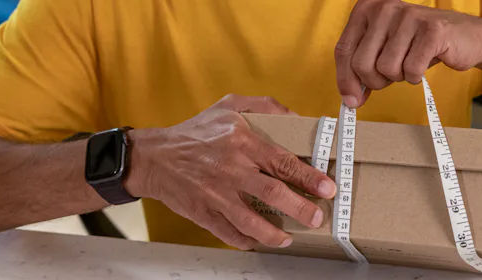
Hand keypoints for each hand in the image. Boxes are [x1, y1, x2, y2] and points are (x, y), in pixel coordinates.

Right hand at [125, 94, 335, 249]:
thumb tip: (297, 117)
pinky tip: (257, 241)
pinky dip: (244, 240)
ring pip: (250, 220)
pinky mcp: (202, 212)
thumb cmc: (195, 132)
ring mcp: (215, 193)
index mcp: (241, 141)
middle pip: (272, 193)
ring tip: (288, 237)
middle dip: (299, 208)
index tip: (327, 188)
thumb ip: (266, 106)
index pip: (281, 161)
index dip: (308, 176)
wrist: (154, 157)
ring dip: (273, 233)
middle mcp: (230, 168)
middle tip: (316, 217)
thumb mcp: (229, 106)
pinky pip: (227, 232)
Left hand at [335, 0, 481, 106]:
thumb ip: (362, 70)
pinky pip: (411, 70)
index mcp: (367, 9)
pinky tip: (423, 64)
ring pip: (386, 68)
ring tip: (410, 64)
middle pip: (361, 63)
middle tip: (390, 78)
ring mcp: (409, 17)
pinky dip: (416, 76)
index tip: (351, 100)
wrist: (465, 37)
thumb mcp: (384, 51)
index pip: (344, 50)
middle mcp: (385, 8)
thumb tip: (350, 99)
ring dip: (399, 77)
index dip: (345, 79)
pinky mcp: (432, 30)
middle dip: (375, 81)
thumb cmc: (419, 44)